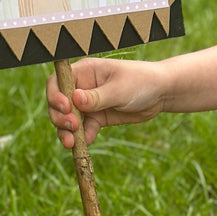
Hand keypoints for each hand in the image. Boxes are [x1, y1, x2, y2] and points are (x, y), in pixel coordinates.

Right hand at [46, 57, 167, 148]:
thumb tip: (74, 100)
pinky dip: (83, 137)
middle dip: (60, 117)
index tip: (65, 108)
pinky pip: (84, 130)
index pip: (57, 82)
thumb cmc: (141, 81)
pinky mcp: (97, 118)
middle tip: (72, 126)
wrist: (161, 93)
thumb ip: (97, 97)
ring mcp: (88, 104)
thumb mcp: (119, 89)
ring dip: (66, 131)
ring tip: (71, 142)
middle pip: (58, 104)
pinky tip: (86, 143)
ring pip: (68, 120)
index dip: (55, 96)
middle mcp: (81, 87)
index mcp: (84, 72)